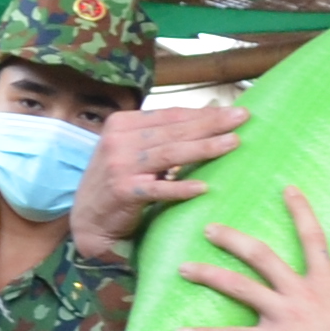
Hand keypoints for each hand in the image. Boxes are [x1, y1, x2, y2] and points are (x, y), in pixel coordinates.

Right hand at [75, 103, 241, 260]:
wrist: (87, 220)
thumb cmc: (116, 182)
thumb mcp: (131, 151)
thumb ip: (159, 137)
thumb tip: (206, 120)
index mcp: (121, 124)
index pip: (170, 115)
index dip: (204, 112)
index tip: (234, 110)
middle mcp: (118, 141)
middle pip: (174, 130)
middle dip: (211, 123)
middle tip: (242, 119)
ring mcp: (119, 166)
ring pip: (170, 153)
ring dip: (204, 147)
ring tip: (233, 143)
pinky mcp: (123, 192)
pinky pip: (158, 189)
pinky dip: (181, 188)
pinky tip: (204, 187)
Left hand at [171, 184, 329, 330]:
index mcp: (326, 281)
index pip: (313, 237)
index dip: (301, 210)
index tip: (288, 188)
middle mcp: (302, 291)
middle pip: (262, 255)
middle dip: (233, 239)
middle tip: (209, 228)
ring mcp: (286, 314)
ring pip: (239, 286)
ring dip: (209, 275)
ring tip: (184, 268)